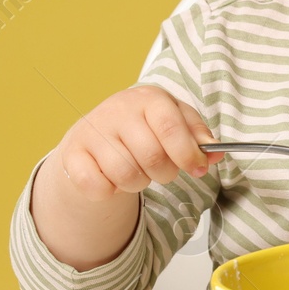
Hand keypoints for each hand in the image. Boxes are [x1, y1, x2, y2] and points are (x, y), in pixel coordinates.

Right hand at [52, 85, 221, 202]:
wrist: (95, 134)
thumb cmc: (143, 128)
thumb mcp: (175, 122)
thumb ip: (198, 137)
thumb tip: (216, 153)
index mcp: (148, 98)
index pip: (171, 127)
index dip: (187, 154)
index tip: (197, 169)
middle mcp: (117, 110)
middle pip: (151, 157)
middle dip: (164, 173)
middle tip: (162, 170)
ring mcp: (92, 131)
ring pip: (126, 175)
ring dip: (138, 184)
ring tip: (136, 172)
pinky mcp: (72, 154)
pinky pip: (97, 187)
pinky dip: (109, 192)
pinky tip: (110, 178)